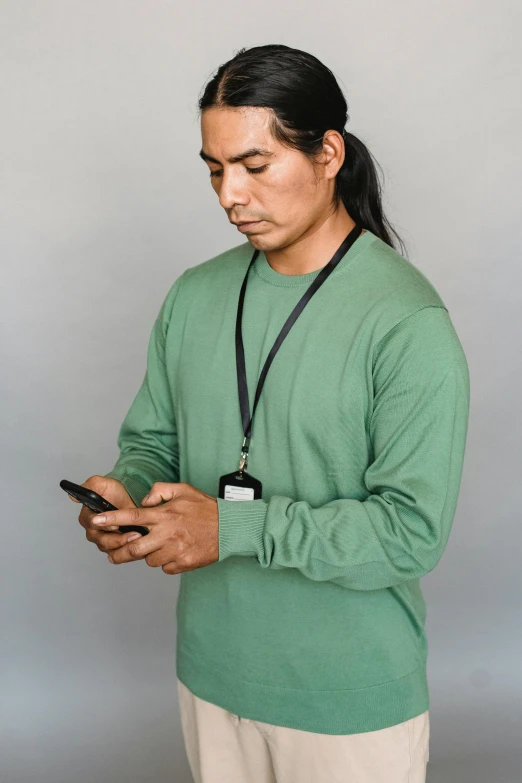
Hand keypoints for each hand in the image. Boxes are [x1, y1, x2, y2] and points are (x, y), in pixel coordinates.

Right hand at [69, 475, 143, 557]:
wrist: (128, 498)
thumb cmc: (114, 492)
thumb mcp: (102, 484)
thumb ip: (89, 486)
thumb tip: (72, 496)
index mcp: (88, 516)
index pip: (92, 524)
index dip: (104, 525)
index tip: (115, 525)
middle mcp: (93, 530)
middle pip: (101, 540)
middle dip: (117, 539)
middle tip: (133, 534)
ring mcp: (103, 539)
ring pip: (110, 548)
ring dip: (124, 544)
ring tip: (138, 537)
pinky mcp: (114, 546)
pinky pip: (118, 553)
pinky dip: (127, 549)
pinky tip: (137, 544)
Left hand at [90, 482, 218, 573]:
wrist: (230, 528)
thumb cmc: (206, 508)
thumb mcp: (183, 490)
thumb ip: (159, 491)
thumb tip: (144, 502)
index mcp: (165, 514)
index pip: (132, 516)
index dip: (111, 519)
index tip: (95, 520)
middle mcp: (167, 533)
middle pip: (133, 548)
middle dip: (118, 552)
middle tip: (113, 553)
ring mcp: (175, 551)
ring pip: (148, 560)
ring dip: (149, 555)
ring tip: (160, 546)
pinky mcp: (183, 564)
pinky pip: (164, 567)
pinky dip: (165, 562)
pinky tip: (174, 552)